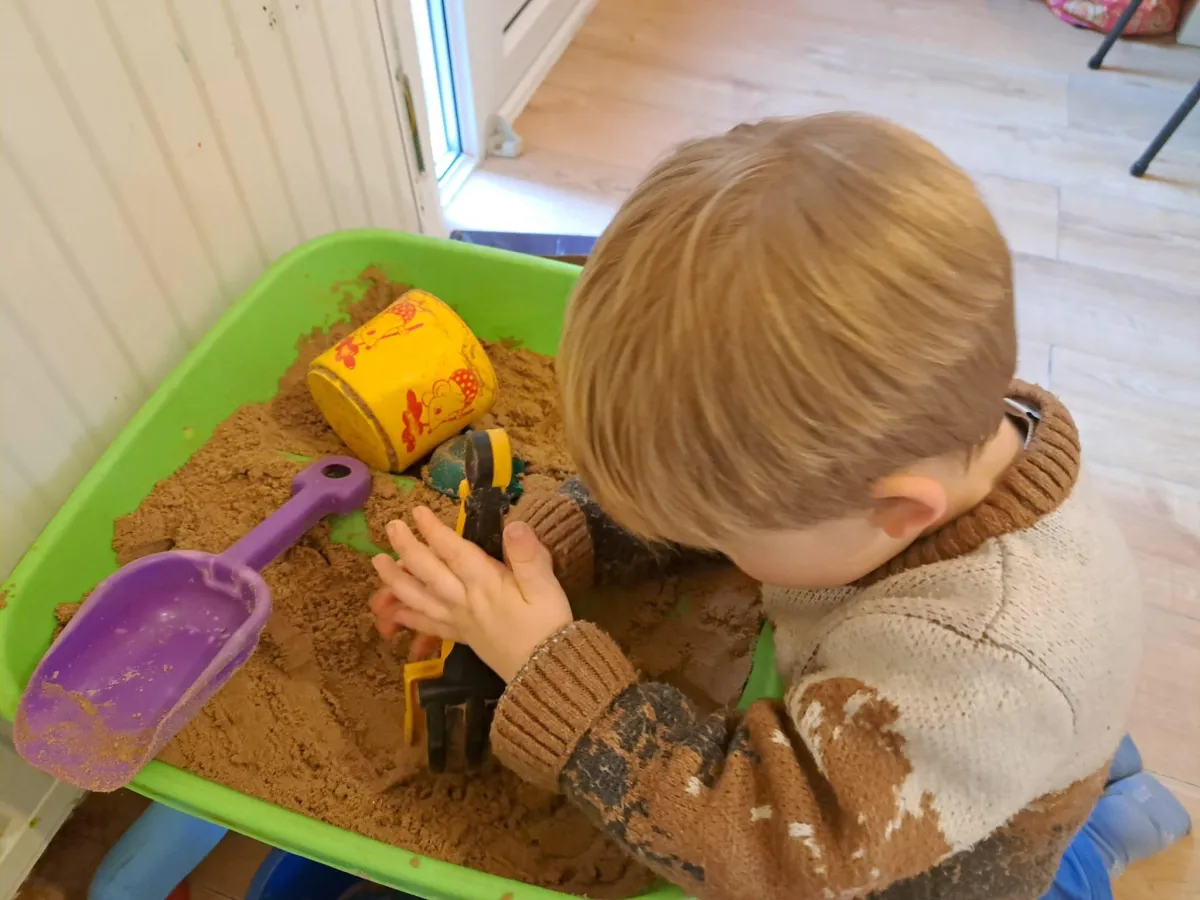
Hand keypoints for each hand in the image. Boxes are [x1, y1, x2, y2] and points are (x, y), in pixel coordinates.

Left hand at [370, 506, 573, 681]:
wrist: (546, 672)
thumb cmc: (549, 625)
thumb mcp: (546, 587)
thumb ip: (528, 556)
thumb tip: (514, 525)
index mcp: (486, 584)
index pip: (454, 551)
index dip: (434, 531)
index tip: (417, 511)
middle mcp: (465, 601)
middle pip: (429, 572)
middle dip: (407, 548)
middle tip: (391, 527)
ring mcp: (459, 620)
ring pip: (419, 598)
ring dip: (396, 580)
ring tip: (378, 563)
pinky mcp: (462, 637)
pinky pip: (428, 626)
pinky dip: (408, 618)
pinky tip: (393, 612)